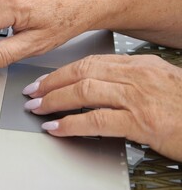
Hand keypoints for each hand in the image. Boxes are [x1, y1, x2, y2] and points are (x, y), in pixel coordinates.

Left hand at [23, 54, 181, 161]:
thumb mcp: (156, 82)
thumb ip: (126, 79)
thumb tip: (96, 84)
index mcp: (137, 65)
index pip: (89, 62)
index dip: (61, 71)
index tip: (45, 80)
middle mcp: (135, 76)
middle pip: (81, 73)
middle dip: (51, 84)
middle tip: (33, 93)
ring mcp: (136, 97)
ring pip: (84, 92)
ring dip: (55, 101)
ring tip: (38, 108)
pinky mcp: (140, 122)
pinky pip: (95, 120)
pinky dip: (71, 123)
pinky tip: (57, 127)